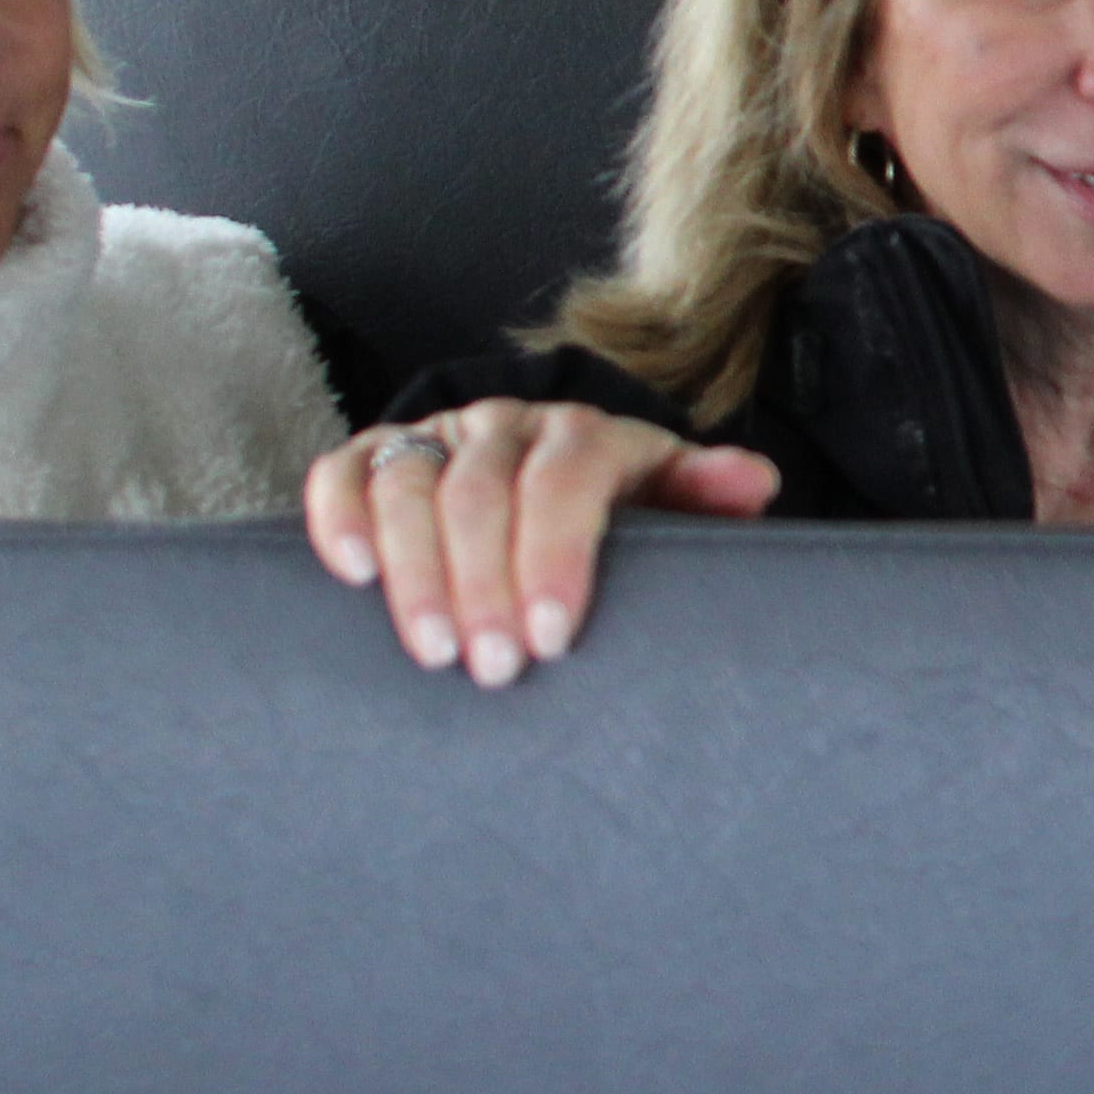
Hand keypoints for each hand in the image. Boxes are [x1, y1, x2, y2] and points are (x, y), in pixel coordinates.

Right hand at [305, 400, 777, 683]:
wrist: (546, 473)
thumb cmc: (615, 510)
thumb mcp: (666, 502)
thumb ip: (705, 494)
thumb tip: (754, 482)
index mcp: (585, 435)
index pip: (567, 480)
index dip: (555, 556)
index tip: (552, 637)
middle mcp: (506, 425)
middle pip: (482, 491)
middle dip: (485, 584)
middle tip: (492, 669)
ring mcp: (437, 436)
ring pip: (410, 485)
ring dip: (416, 572)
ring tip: (434, 652)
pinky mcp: (376, 453)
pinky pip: (343, 472)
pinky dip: (339, 518)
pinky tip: (353, 575)